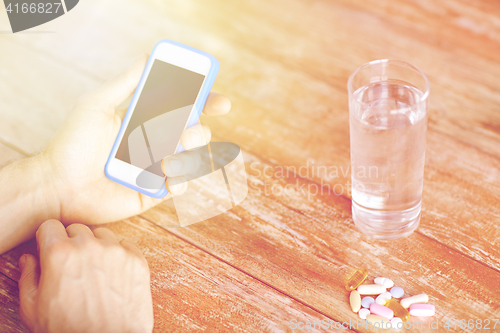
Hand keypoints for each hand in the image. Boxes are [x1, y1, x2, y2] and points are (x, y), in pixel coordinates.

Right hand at [18, 220, 152, 332]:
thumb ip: (28, 277)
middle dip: (72, 243)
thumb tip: (29, 259)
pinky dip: (119, 255)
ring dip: (97, 247)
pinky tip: (114, 274)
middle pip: (77, 229)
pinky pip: (126, 246)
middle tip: (74, 265)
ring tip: (95, 271)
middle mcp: (89, 246)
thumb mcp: (33, 308)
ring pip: (103, 235)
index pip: (51, 226)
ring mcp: (116, 252)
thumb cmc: (68, 330)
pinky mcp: (137, 260)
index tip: (51, 249)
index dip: (49, 239)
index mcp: (60, 253)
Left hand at [42, 54, 230, 224]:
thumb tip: (148, 57)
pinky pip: (180, 186)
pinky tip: (166, 180)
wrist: (58, 185)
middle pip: (195, 134)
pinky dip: (180, 182)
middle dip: (199, 133)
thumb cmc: (73, 143)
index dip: (205, 104)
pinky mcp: (154, 191)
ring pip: (193, 159)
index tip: (221, 103)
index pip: (183, 109)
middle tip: (184, 135)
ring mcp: (156, 167)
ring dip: (188, 158)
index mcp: (146, 120)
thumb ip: (126, 83)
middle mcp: (156, 143)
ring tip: (165, 161)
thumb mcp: (97, 105)